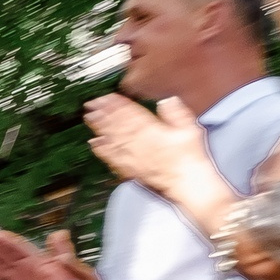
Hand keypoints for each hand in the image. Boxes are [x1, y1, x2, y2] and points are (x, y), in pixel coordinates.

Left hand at [84, 93, 208, 195]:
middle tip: (91, 105)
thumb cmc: (189, 158)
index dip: (117, 104)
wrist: (186, 183)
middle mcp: (138, 143)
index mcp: (152, 130)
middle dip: (103, 113)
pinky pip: (112, 157)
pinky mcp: (130, 169)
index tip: (106, 96)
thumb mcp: (190, 129)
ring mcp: (132, 156)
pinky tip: (94, 143)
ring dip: (99, 127)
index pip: (131, 113)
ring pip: (112, 138)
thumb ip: (176, 113)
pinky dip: (101, 149)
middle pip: (117, 124)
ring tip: (89, 118)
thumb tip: (166, 101)